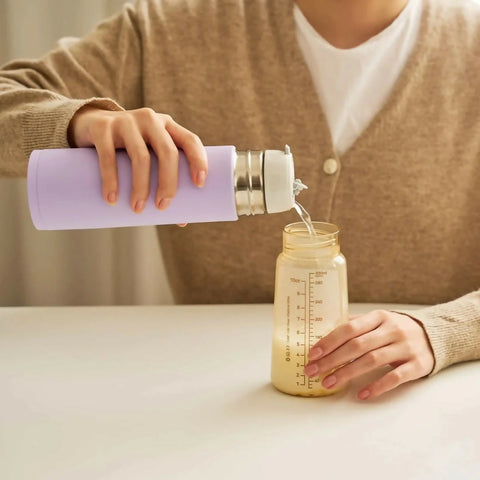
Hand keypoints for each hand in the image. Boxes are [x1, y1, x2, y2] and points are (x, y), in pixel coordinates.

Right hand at [68, 106, 207, 212]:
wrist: (89, 123)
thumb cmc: (129, 149)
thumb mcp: (149, 156)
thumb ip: (164, 181)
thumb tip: (182, 221)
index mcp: (168, 126)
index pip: (190, 140)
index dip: (199, 161)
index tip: (199, 185)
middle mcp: (150, 120)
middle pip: (167, 152)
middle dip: (168, 182)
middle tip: (162, 207)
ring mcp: (126, 121)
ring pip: (140, 157)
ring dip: (141, 187)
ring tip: (137, 209)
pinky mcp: (102, 127)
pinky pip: (109, 156)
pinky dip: (111, 180)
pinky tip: (112, 199)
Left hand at [304, 310, 434, 399]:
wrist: (435, 335)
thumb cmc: (396, 329)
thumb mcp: (378, 321)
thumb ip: (355, 325)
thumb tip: (324, 332)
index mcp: (378, 317)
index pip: (349, 328)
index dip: (329, 341)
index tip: (313, 354)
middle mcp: (391, 330)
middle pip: (357, 345)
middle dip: (332, 360)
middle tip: (313, 371)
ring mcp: (405, 347)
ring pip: (372, 361)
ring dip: (347, 373)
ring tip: (329, 383)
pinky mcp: (417, 365)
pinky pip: (395, 377)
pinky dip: (377, 386)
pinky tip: (361, 394)